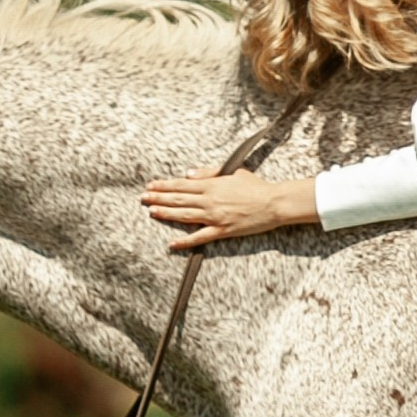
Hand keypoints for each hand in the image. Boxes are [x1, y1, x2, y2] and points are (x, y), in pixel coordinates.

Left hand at [139, 168, 318, 250]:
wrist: (273, 203)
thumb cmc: (256, 186)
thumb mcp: (233, 172)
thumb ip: (209, 172)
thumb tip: (188, 174)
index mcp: (212, 185)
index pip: (182, 184)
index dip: (164, 185)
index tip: (151, 185)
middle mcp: (210, 200)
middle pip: (179, 199)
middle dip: (159, 198)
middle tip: (143, 198)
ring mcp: (215, 217)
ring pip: (185, 216)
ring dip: (166, 214)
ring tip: (151, 212)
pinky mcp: (222, 230)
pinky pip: (200, 237)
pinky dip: (185, 241)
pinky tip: (172, 243)